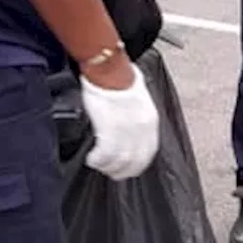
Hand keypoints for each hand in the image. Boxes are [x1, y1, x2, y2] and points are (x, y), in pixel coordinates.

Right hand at [80, 62, 159, 179]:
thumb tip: (130, 125)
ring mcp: (127, 131)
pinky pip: (105, 155)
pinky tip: (92, 159)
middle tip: (111, 171)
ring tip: (98, 164)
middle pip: (135, 162)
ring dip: (107, 167)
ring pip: (119, 162)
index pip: (148, 152)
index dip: (137, 164)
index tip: (128, 167)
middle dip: (122, 171)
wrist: (109, 70)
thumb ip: (137, 115)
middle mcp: (142, 129)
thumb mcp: (138, 99)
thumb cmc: (120, 79)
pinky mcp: (110, 130)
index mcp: (150, 121)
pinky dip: (98, 160)